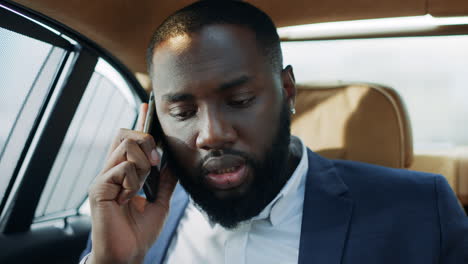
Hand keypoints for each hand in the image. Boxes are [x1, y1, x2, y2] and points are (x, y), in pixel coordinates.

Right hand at [87, 103, 176, 263]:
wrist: (128, 254)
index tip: (147, 105)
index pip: (130, 140)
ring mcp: (103, 178)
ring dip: (143, 163)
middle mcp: (111, 171)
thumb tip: (175, 163)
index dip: (139, 121)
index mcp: (124, 173)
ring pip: (126, 147)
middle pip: (126, 134)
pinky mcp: (99, 188)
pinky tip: (130, 197)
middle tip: (156, 163)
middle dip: (146, 142)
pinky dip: (133, 181)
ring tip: (141, 185)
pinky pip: (122, 169)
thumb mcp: (160, 202)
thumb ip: (166, 182)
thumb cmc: (139, 231)